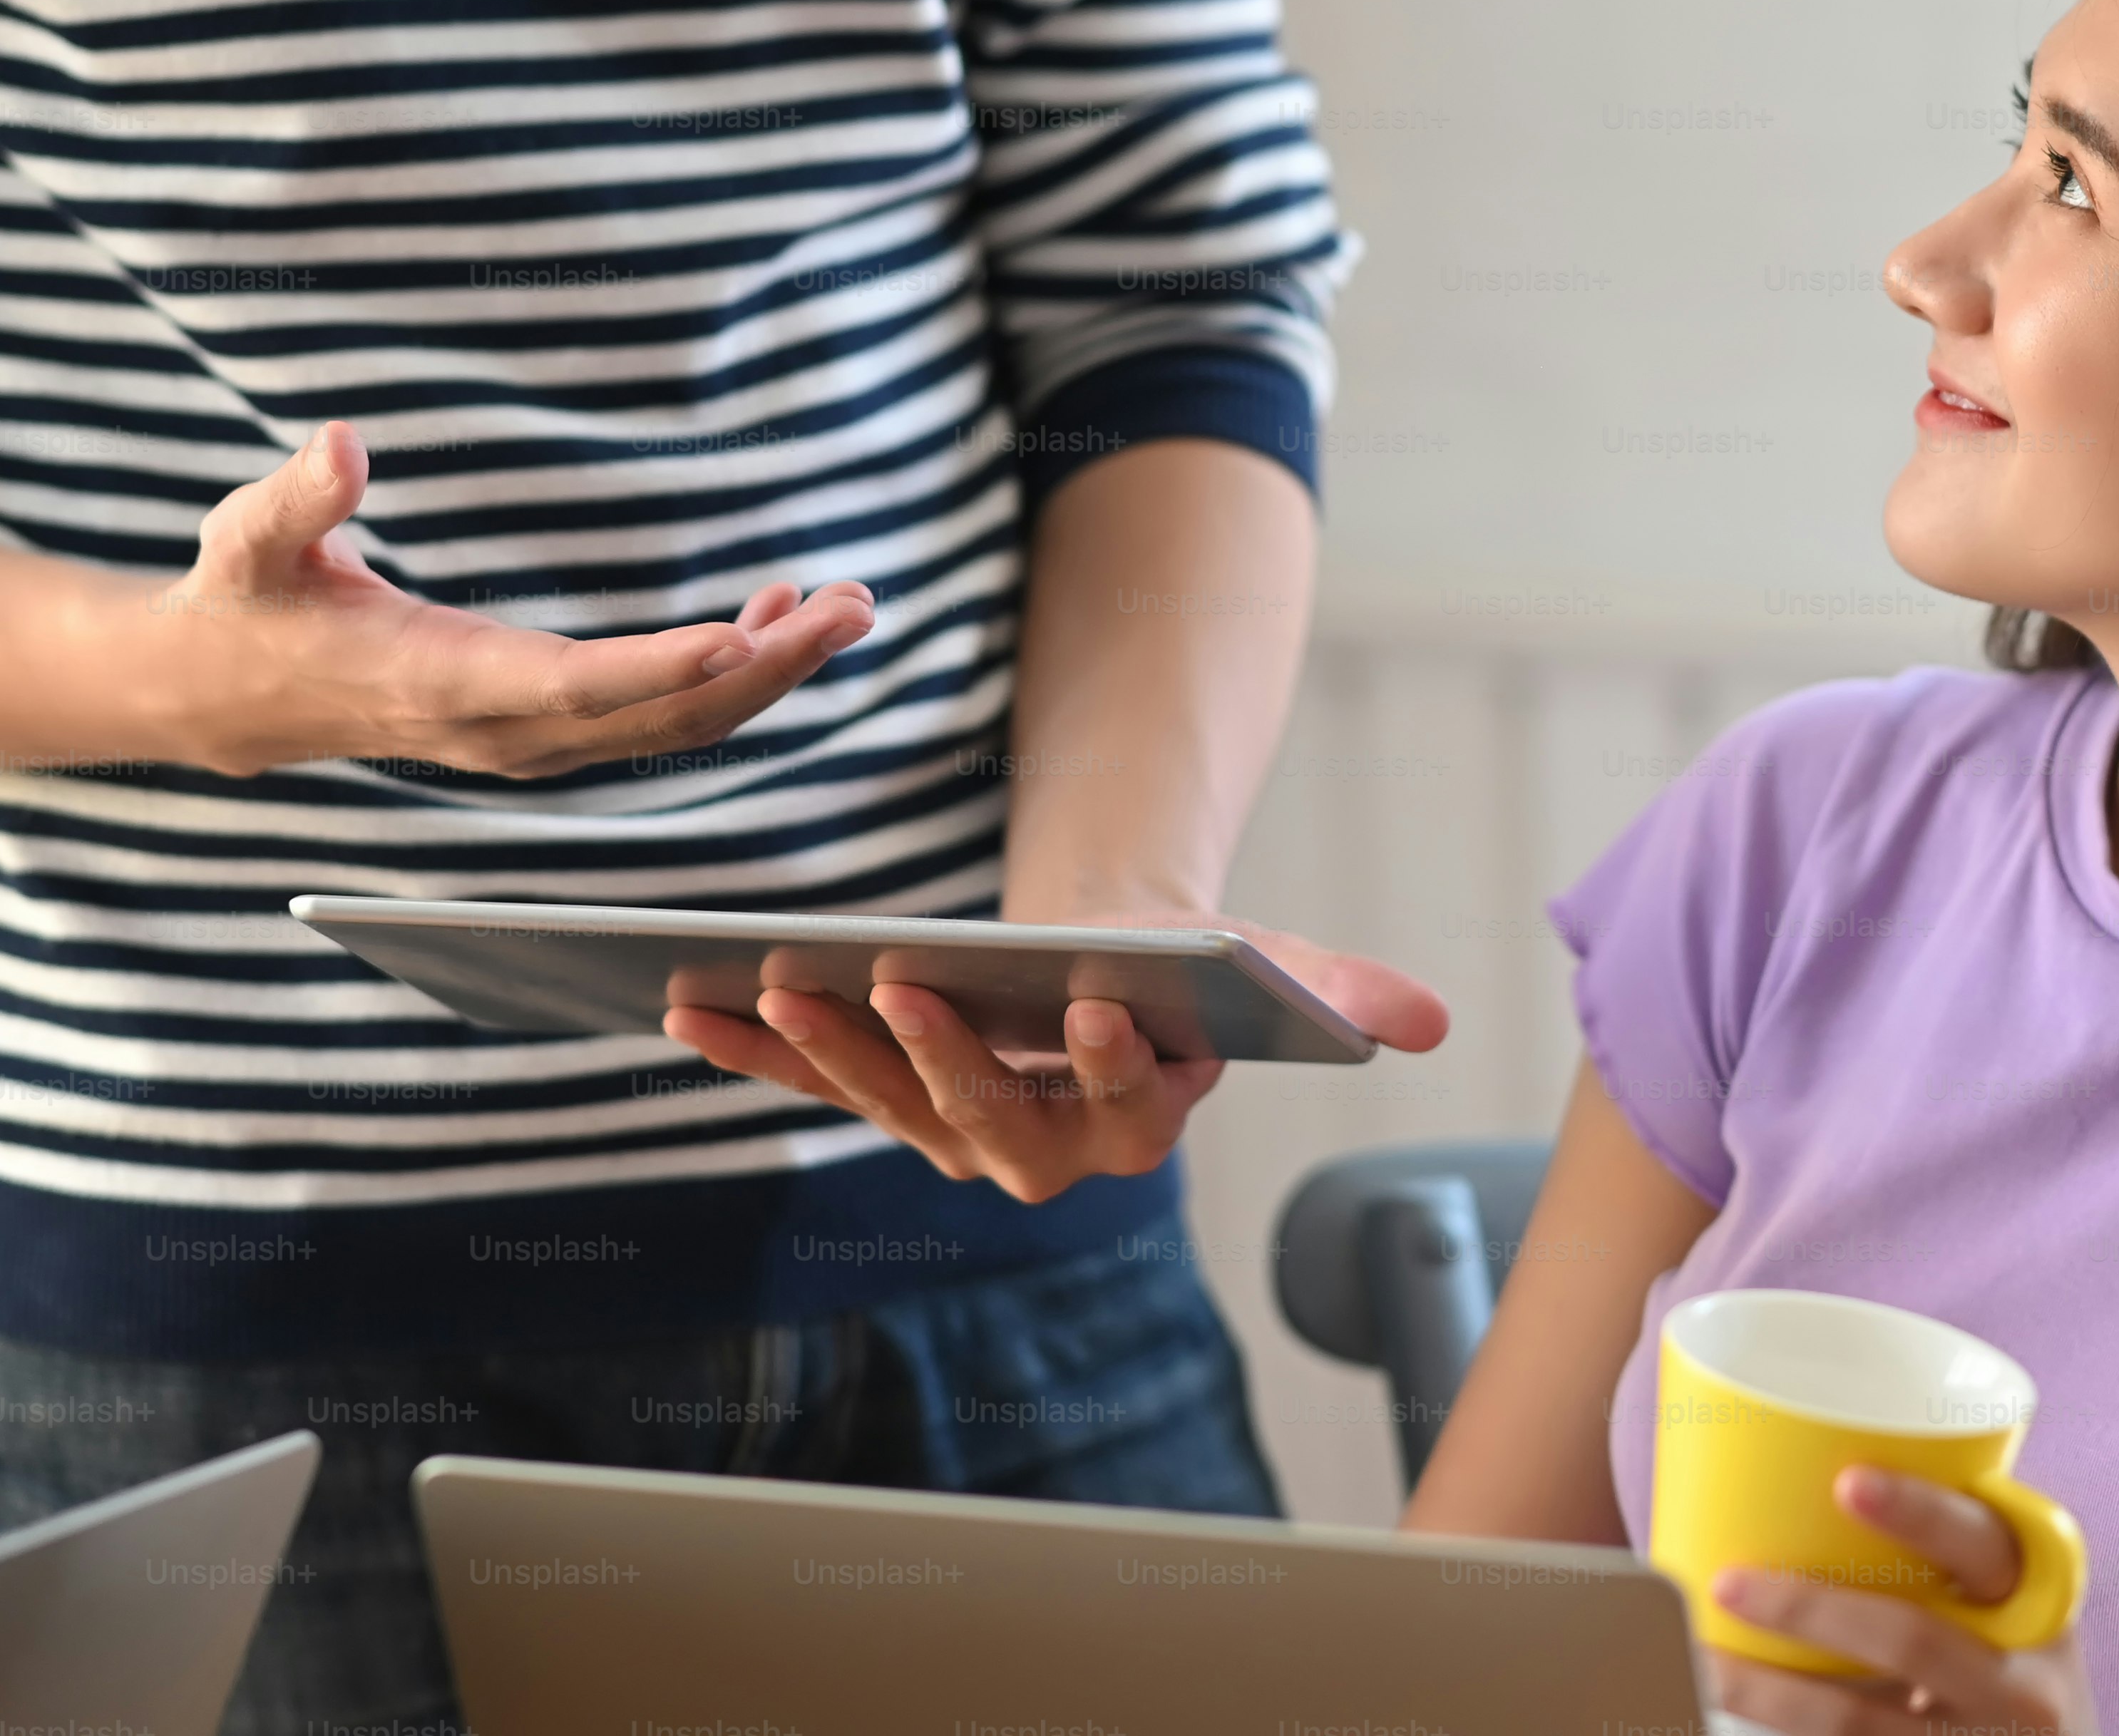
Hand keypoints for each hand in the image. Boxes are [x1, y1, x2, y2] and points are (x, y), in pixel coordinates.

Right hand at [134, 422, 874, 776]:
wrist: (229, 697)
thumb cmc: (245, 601)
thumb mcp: (246, 538)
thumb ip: (297, 497)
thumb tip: (341, 442)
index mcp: (440, 680)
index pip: (572, 685)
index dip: (660, 669)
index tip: (743, 638)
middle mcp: (500, 728)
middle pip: (658, 716)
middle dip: (766, 667)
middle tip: (855, 606)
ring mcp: (527, 739)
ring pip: (672, 726)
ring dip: (766, 671)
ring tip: (843, 606)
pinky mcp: (541, 731)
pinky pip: (653, 717)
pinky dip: (724, 676)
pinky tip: (768, 620)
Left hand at [657, 916, 1446, 1202]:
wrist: (1102, 967)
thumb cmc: (1180, 967)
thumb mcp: (1258, 967)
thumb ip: (1333, 990)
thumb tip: (1430, 1016)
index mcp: (1139, 1123)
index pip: (1126, 1101)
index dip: (1111, 1060)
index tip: (1092, 1001)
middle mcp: (1040, 1151)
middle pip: (985, 1113)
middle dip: (939, 1054)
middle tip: (902, 988)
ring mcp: (950, 1131)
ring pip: (884, 1102)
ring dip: (825, 1052)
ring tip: (775, 986)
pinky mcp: (879, 1095)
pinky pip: (812, 1081)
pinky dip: (750, 1050)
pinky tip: (687, 1007)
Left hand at [1704, 1467, 2097, 1735]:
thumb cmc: (2006, 1658)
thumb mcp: (2000, 1604)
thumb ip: (1935, 1553)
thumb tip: (1791, 1472)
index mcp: (2038, 1599)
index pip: (1982, 1543)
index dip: (1919, 1512)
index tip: (1847, 1482)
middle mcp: (2026, 1679)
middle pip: (1911, 1640)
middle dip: (1809, 1611)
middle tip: (1728, 1582)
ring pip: (1861, 1719)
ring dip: (1771, 1691)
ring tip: (1706, 1657)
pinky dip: (1787, 1731)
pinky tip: (1740, 1710)